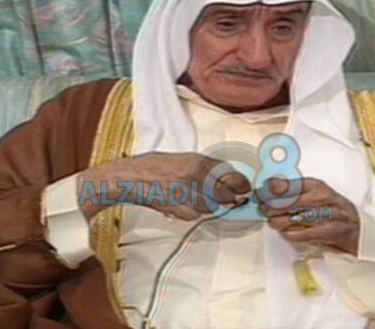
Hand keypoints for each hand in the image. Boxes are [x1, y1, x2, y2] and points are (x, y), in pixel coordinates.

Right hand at [76, 152, 250, 220]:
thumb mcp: (182, 158)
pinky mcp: (179, 208)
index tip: (244, 188)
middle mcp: (196, 176)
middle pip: (226, 194)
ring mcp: (188, 193)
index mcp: (198, 161)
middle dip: (231, 198)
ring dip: (209, 206)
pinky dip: (193, 213)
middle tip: (233, 200)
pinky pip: (196, 215)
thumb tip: (223, 176)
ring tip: (193, 198)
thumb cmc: (152, 166)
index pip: (231, 174)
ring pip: (212, 206)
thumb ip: (204, 167)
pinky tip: (182, 204)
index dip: (241, 183)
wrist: (130, 178)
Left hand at [255, 177, 360, 254]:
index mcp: (315, 186)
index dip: (266, 191)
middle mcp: (319, 198)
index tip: (258, 194)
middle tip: (263, 209)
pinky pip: (296, 235)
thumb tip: (269, 186)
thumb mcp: (316, 191)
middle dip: (267, 208)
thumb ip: (294, 188)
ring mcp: (322, 216)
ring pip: (286, 220)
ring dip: (275, 222)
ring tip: (273, 221)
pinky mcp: (324, 233)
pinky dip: (286, 234)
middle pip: (282, 204)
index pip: (284, 186)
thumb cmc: (334, 208)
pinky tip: (285, 231)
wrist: (356, 227)